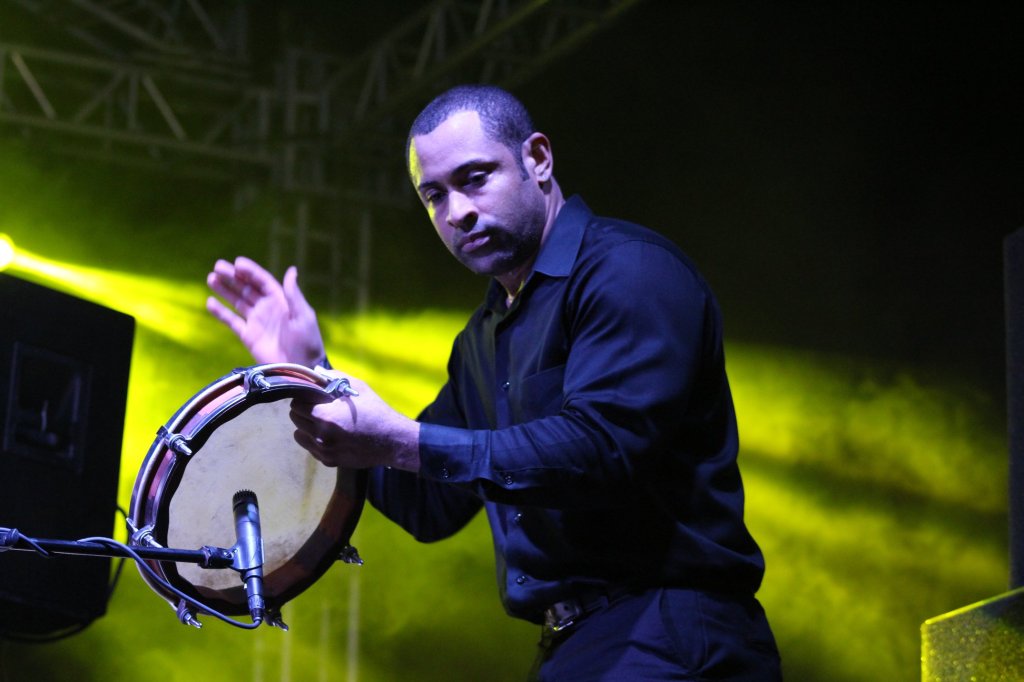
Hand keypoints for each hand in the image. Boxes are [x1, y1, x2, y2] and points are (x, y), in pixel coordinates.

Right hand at [206, 256, 325, 365]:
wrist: (301, 369)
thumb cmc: (307, 342)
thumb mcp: (303, 316)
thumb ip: (293, 294)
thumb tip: (291, 270)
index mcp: (281, 300)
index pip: (262, 281)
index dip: (250, 271)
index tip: (236, 263)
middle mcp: (266, 308)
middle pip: (247, 288)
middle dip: (233, 277)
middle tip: (218, 266)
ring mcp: (256, 321)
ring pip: (237, 301)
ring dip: (224, 290)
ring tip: (211, 278)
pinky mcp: (248, 336)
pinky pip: (231, 321)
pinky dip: (221, 312)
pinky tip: (210, 302)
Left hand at [289, 370, 420, 471]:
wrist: (392, 441)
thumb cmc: (376, 411)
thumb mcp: (358, 388)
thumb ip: (334, 378)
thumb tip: (316, 373)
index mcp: (326, 416)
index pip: (296, 405)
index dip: (303, 398)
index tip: (313, 396)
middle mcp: (321, 436)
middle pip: (295, 420)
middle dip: (303, 412)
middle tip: (318, 408)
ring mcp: (324, 451)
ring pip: (299, 436)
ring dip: (306, 428)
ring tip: (322, 423)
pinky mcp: (329, 461)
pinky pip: (311, 449)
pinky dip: (315, 441)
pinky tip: (331, 435)